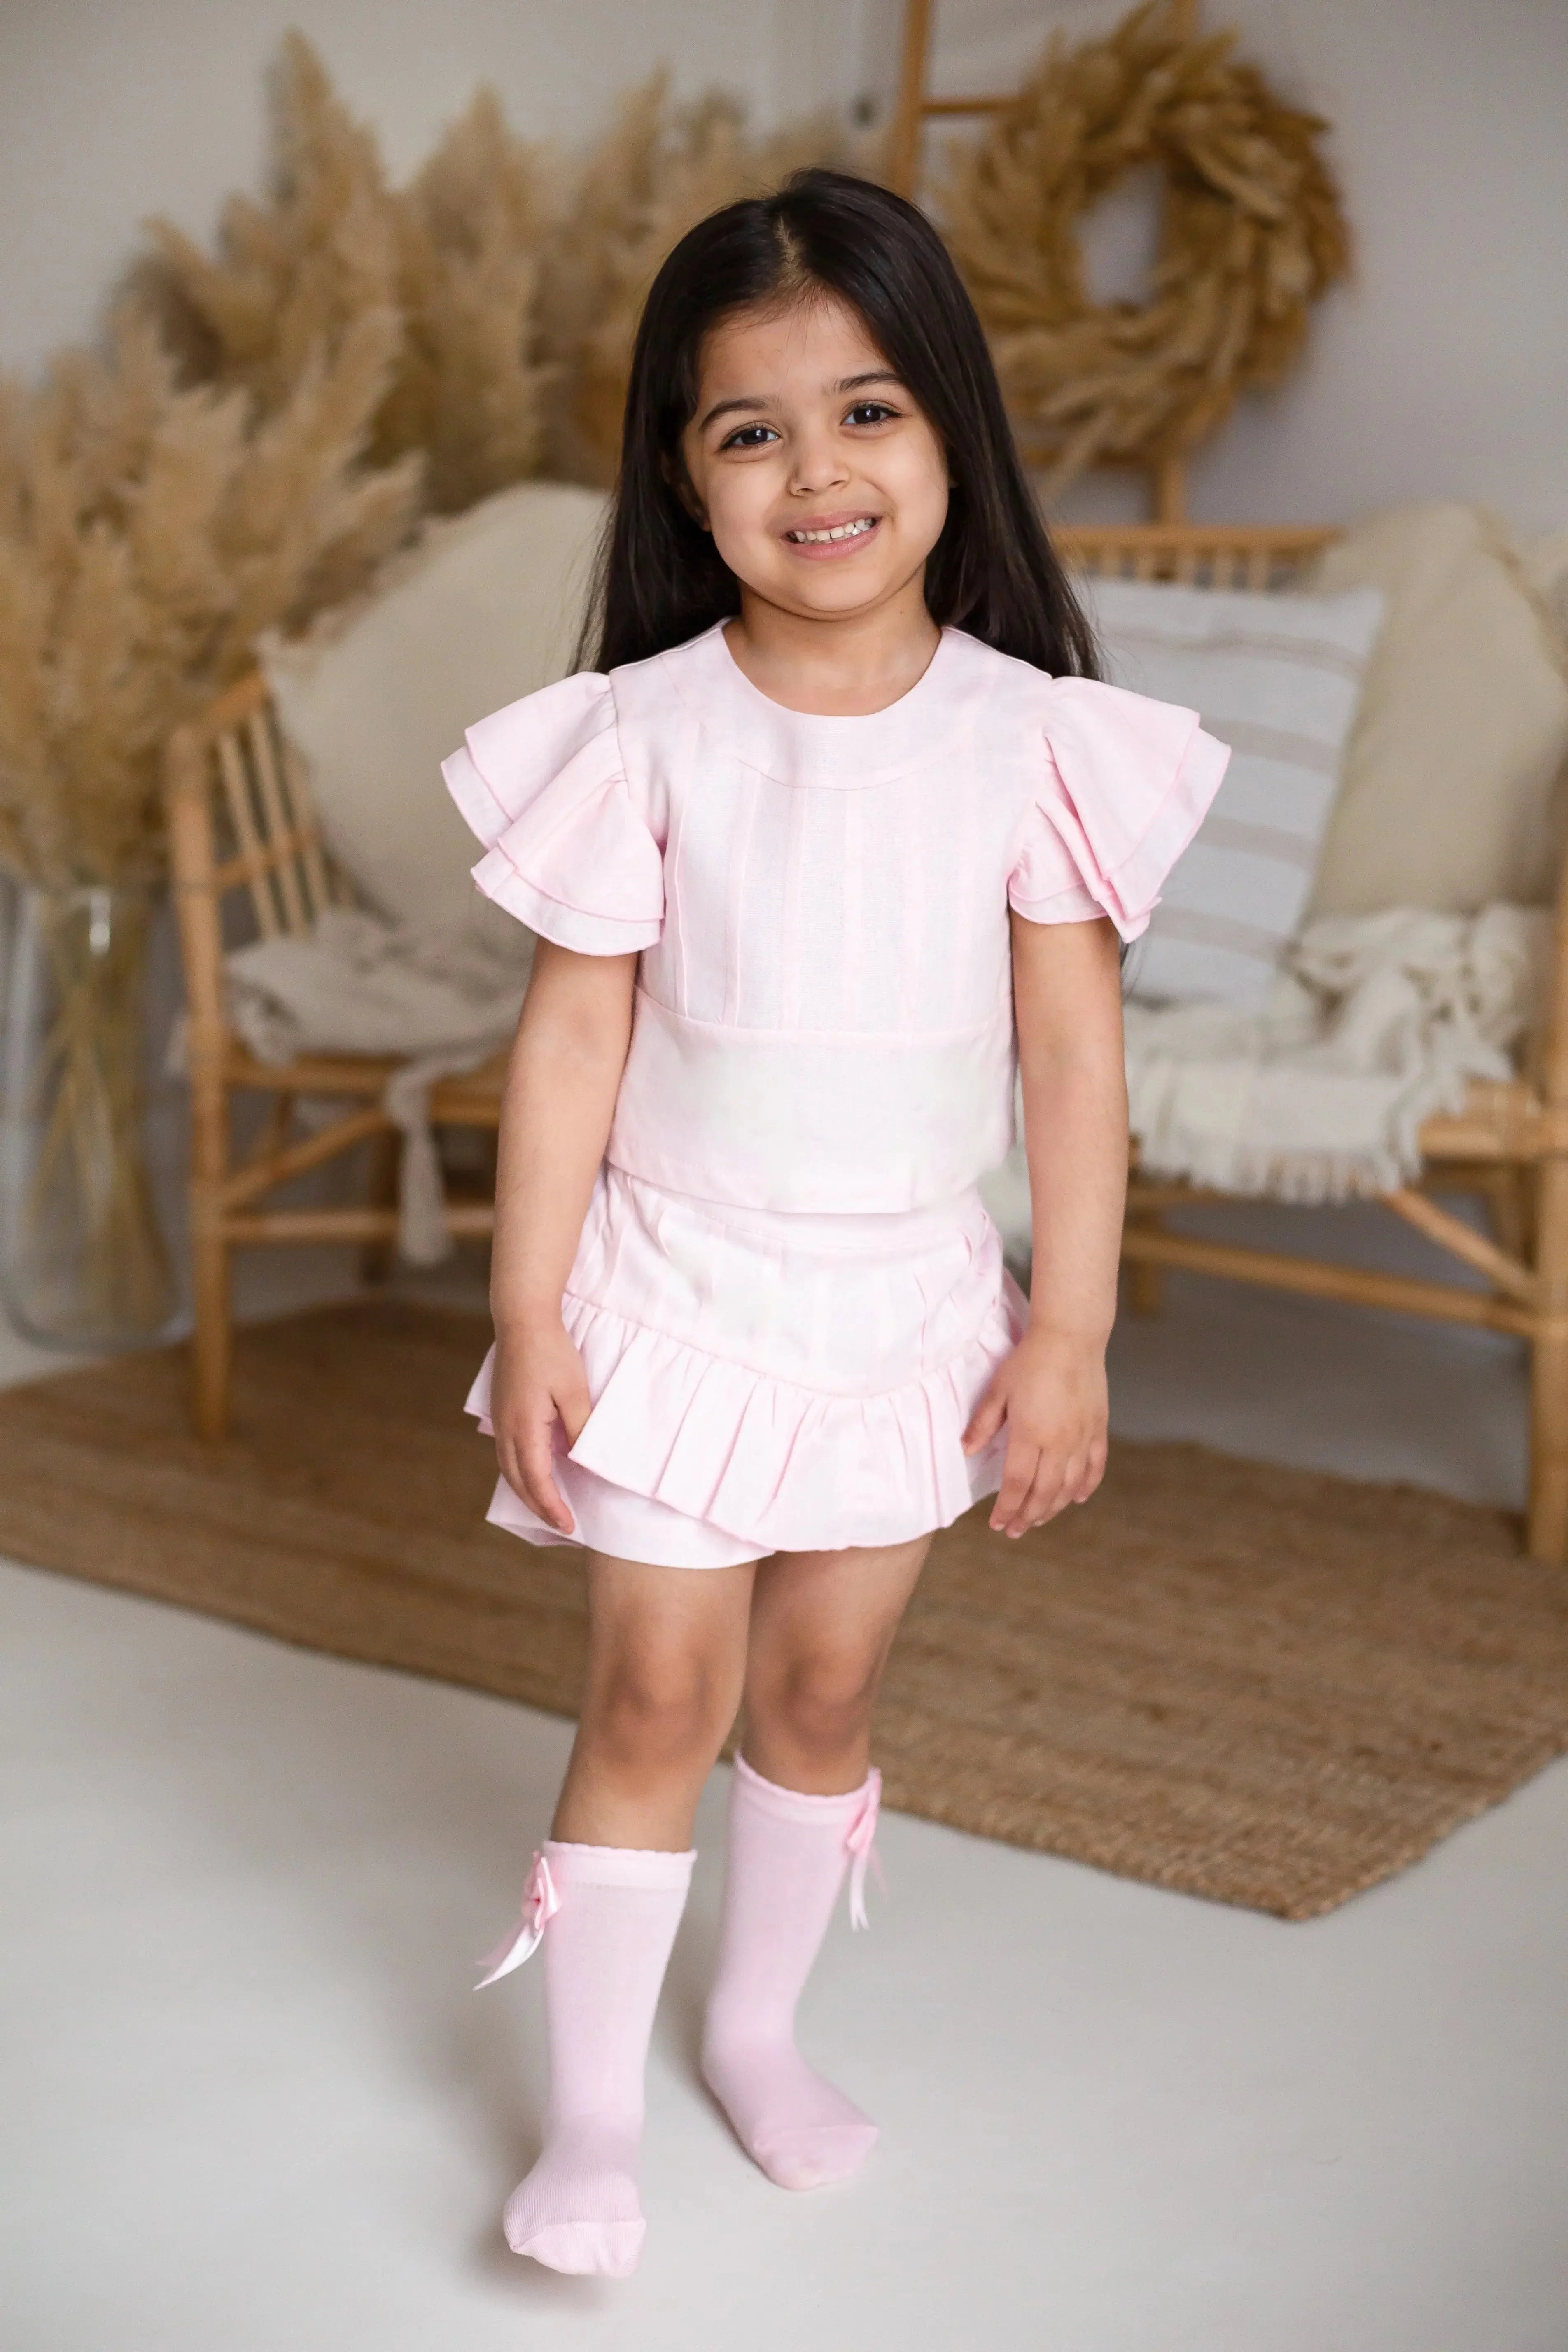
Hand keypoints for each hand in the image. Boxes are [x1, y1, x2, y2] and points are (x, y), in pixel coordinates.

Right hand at [489, 1316, 592, 1536]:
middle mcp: (506, 1429)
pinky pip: (508, 1454)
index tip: (569, 1524)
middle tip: (562, 1525)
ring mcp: (500, 1421)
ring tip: (549, 1508)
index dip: (553, 1506)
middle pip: (519, 1482)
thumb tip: (583, 1461)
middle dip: (540, 1507)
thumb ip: (579, 1428)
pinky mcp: (502, 1412)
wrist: (522, 1320)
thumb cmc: (552, 1351)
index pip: (538, 1480)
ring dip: (528, 1493)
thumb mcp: (575, 1391)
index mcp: (524, 1427)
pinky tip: (535, 1475)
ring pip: (510, 1470)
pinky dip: (521, 1473)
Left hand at [961, 1325, 1107, 1538]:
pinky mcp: (1098, 1428)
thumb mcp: (998, 1389)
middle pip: (1043, 1492)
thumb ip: (983, 1423)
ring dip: (1053, 1508)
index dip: (1007, 1508)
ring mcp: (1082, 1437)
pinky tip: (1076, 1498)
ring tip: (1038, 1519)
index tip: (997, 1524)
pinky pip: (1094, 1467)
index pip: (1017, 1483)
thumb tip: (966, 1451)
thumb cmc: (1030, 1360)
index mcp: (1030, 1433)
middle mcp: (1059, 1441)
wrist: (1071, 1336)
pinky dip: (1086, 1486)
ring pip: (1069, 1486)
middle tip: (1014, 1530)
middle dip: (1027, 1516)